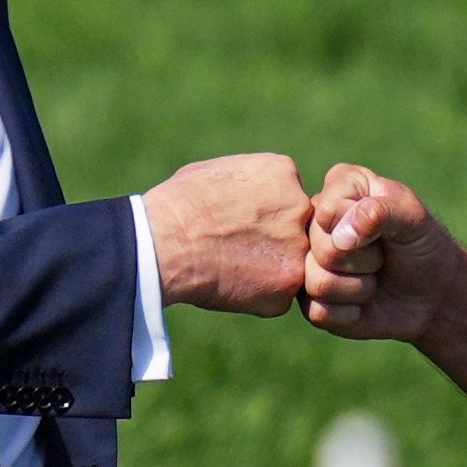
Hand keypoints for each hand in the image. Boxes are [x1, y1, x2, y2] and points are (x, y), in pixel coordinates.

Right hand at [141, 153, 310, 315]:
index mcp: (284, 173)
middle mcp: (301, 207)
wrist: (165, 241)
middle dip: (273, 241)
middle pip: (297, 229)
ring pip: (291, 262)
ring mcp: (298, 247)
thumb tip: (259, 197)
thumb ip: (254, 183)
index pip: (289, 198)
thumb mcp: (221, 171)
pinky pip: (280, 293)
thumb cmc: (180, 205)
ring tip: (231, 263)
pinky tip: (231, 283)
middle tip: (237, 247)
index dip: (264, 215)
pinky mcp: (288, 283)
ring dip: (268, 267)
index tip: (238, 222)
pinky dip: (258, 294)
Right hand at [300, 163, 463, 341]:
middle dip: (365, 259)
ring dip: (359, 287)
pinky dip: (352, 312)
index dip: (364, 226)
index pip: (329, 209)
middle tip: (381, 256)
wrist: (434, 295)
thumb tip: (340, 237)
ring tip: (372, 278)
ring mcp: (308, 262)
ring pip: (318, 282)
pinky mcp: (310, 301)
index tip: (384, 227)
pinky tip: (363, 303)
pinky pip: (319, 312)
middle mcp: (314, 223)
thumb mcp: (413, 217)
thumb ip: (379, 211)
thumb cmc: (422, 246)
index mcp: (337, 187)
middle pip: (322, 248)